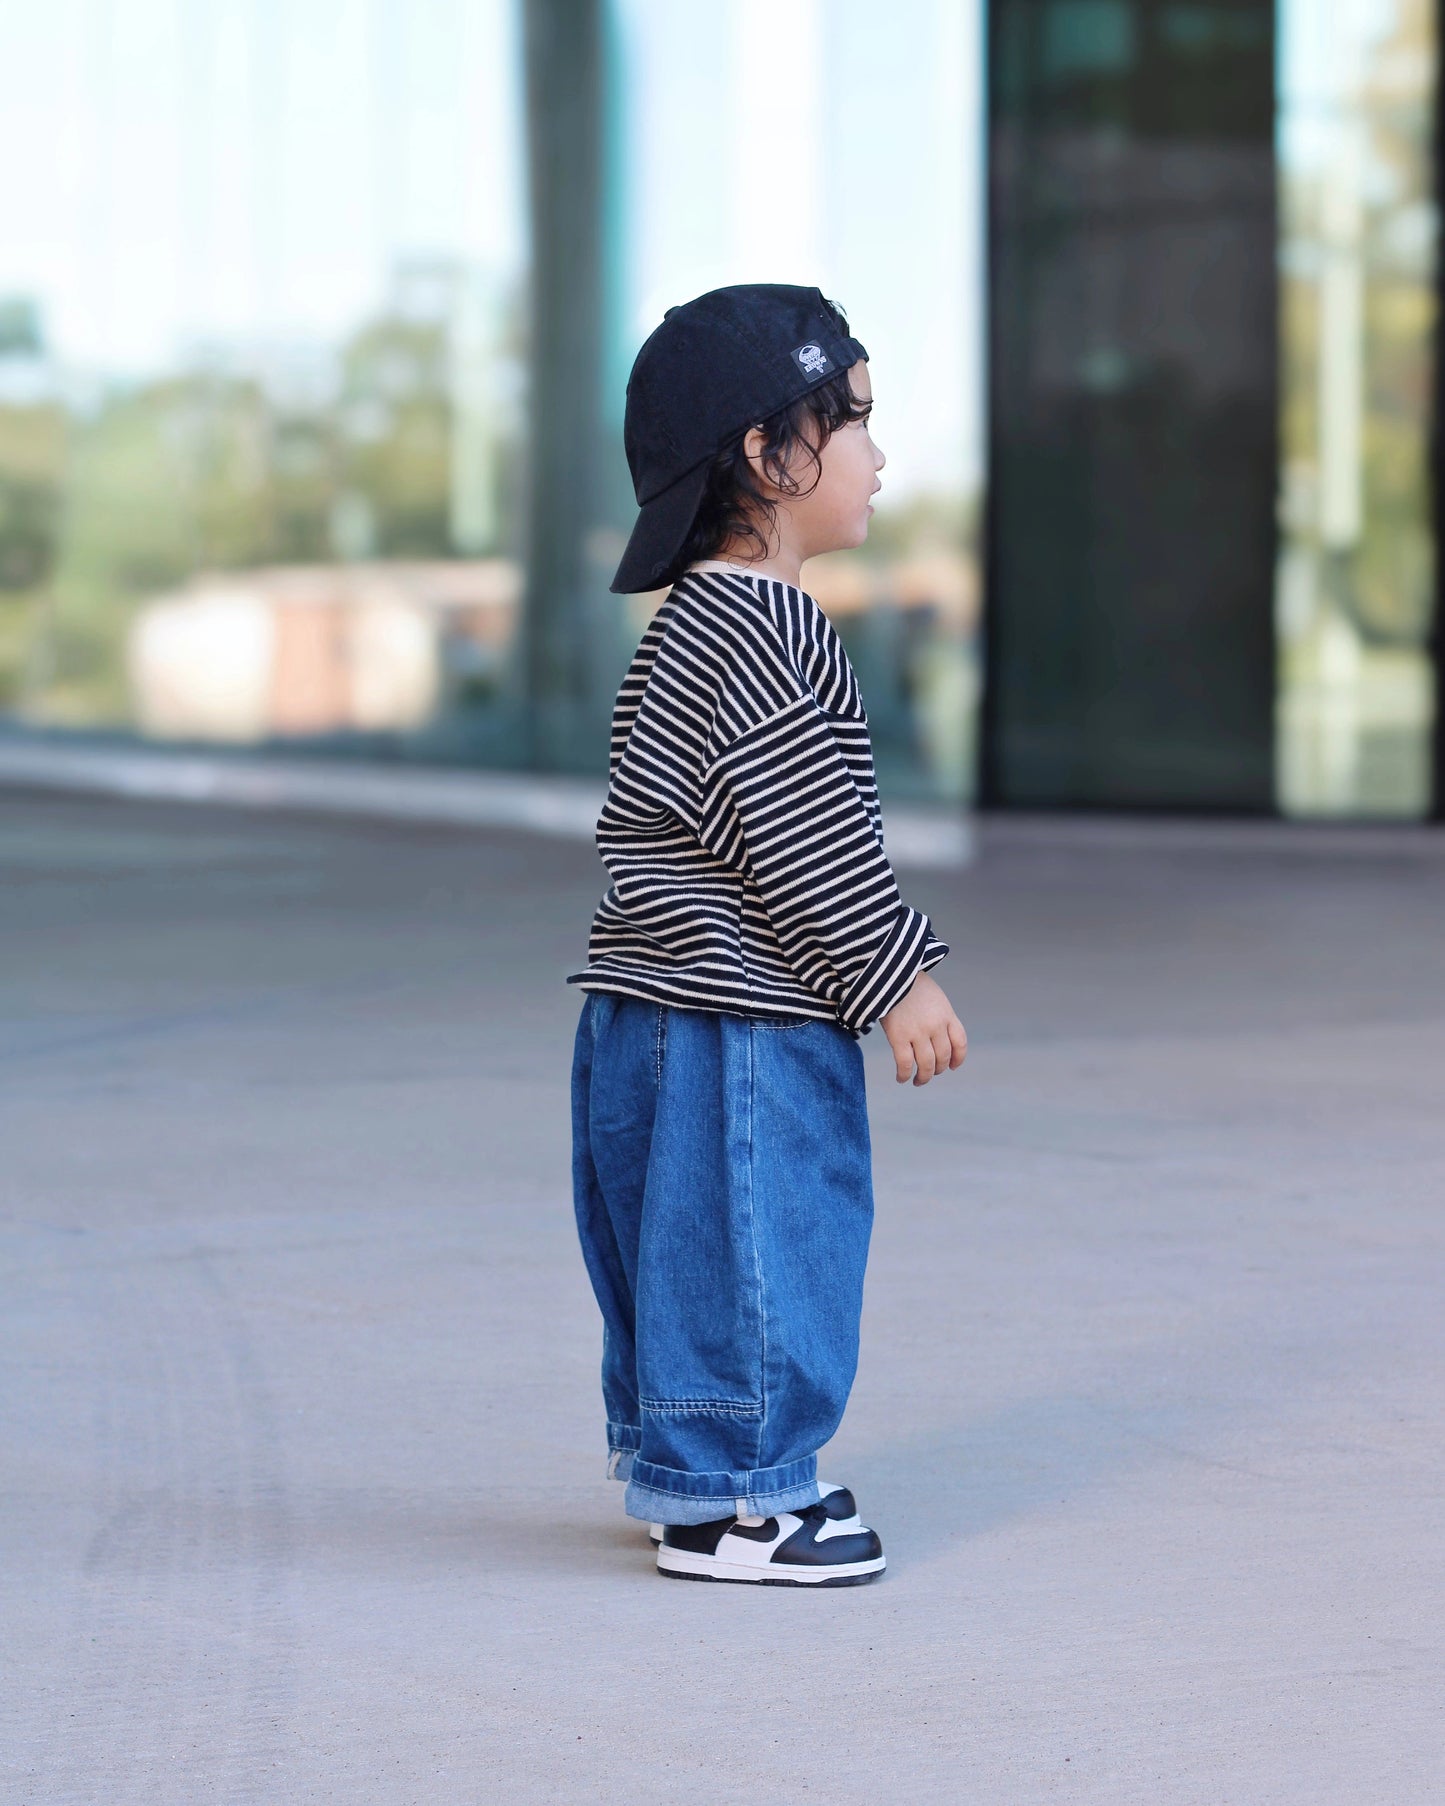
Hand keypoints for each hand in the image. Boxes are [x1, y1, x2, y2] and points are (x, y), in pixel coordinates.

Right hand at [881, 970, 967, 1086]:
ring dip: (923, 1077)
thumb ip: (938, 1014)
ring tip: (918, 1081)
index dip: (958, 1059)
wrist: (890, 971)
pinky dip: (904, 1075)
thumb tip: (936, 1035)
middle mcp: (936, 1025)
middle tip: (930, 1073)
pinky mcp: (898, 1036)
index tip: (952, 1066)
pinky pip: (905, 1063)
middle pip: (943, 1057)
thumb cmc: (909, 982)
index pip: (960, 1043)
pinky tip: (901, 1078)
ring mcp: (918, 1032)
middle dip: (938, 1070)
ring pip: (926, 1065)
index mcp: (947, 1014)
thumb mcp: (933, 995)